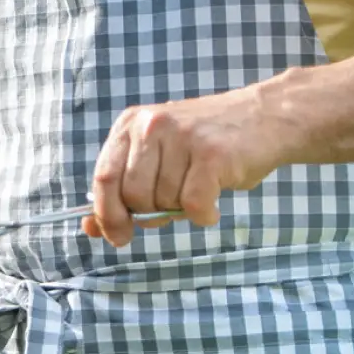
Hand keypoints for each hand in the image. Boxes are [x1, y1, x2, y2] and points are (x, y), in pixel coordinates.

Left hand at [84, 86, 293, 246]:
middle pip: (132, 195)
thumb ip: (124, 189)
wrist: (263, 116)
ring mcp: (181, 137)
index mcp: (130, 126)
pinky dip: (203, 215)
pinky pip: (194, 205)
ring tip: (198, 189)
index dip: (106, 214)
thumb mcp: (158, 156)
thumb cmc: (205, 144)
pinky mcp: (212, 153)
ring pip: (164, 202)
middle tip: (173, 205)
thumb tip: (90, 228)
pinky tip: (213, 204)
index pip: (103, 177)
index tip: (117, 236)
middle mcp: (150, 126)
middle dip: (150, 214)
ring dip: (181, 210)